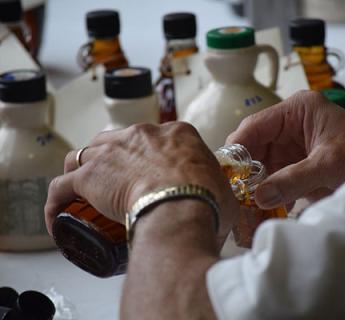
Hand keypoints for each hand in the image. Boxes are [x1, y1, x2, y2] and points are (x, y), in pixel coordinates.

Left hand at [44, 122, 238, 241]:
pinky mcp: (90, 176)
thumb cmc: (206, 200)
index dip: (152, 158)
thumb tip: (219, 209)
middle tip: (118, 185)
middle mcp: (142, 134)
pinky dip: (57, 201)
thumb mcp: (223, 191)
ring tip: (83, 193)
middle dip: (114, 160)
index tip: (153, 176)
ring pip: (85, 154)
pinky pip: (61, 186)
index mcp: (177, 134)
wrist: (183, 205)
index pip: (157, 140)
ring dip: (83, 171)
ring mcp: (113, 151)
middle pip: (117, 142)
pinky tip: (57, 216)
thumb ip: (217, 192)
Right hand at [227, 90, 344, 208]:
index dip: (238, 147)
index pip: (256, 125)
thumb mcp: (330, 165)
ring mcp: (290, 145)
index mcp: (297, 110)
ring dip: (252, 182)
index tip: (226, 171)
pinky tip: (259, 206)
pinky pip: (271, 176)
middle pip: (253, 145)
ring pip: (259, 162)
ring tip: (243, 203)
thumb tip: (259, 197)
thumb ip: (294, 180)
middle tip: (233, 192)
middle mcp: (289, 125)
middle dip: (243, 168)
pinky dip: (264, 190)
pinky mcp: (294, 164)